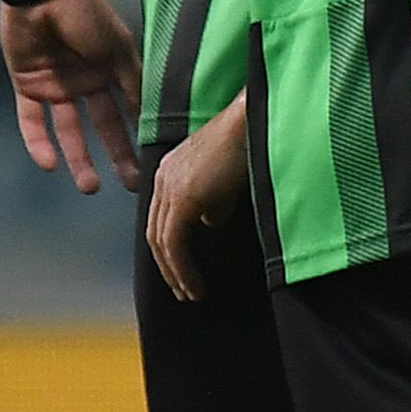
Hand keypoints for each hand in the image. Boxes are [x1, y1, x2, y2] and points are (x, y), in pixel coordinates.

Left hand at [0, 0, 143, 193]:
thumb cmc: (88, 15)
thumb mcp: (119, 49)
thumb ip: (132, 82)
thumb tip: (152, 116)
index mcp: (113, 70)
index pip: (130, 109)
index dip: (141, 133)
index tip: (153, 161)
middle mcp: (88, 81)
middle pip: (104, 126)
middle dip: (117, 155)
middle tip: (130, 183)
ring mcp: (58, 85)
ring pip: (70, 130)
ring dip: (78, 158)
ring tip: (89, 186)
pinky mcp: (28, 86)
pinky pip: (33, 121)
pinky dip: (39, 142)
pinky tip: (48, 164)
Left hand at [145, 94, 249, 300]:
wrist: (255, 117)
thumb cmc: (252, 138)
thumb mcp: (229, 176)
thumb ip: (215, 200)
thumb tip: (209, 223)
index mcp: (170, 169)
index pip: (162, 218)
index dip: (171, 248)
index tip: (184, 270)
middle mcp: (162, 178)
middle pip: (155, 233)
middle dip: (168, 267)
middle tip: (183, 290)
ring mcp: (170, 187)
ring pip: (162, 242)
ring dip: (175, 273)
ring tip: (190, 294)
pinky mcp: (183, 198)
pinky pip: (174, 243)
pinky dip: (182, 268)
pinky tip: (195, 284)